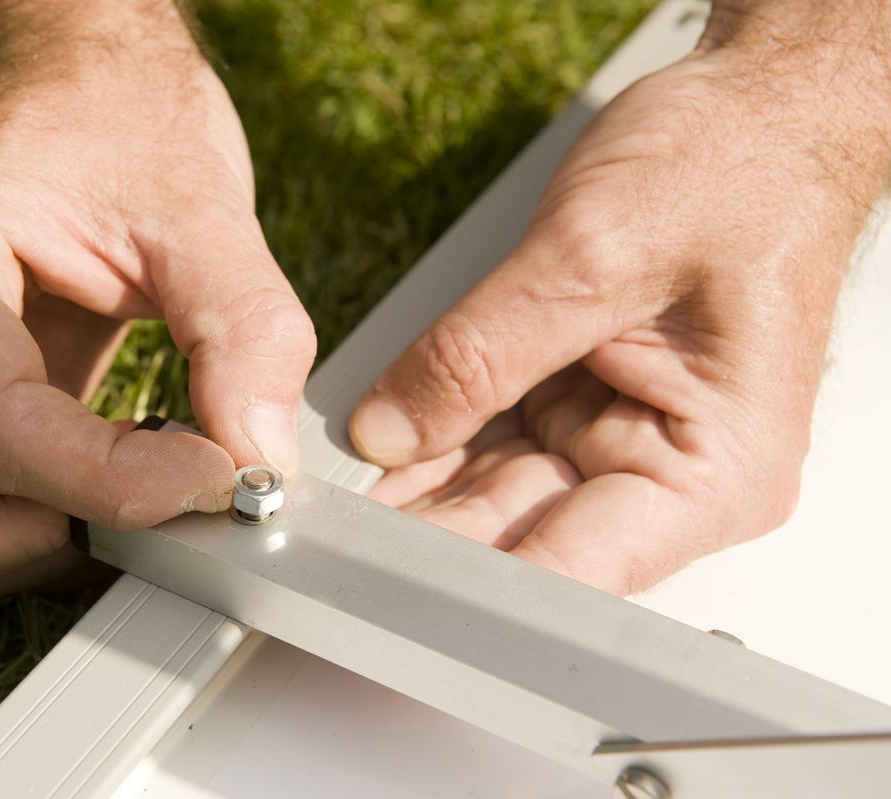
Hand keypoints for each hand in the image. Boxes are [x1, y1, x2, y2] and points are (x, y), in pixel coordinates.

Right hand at [0, 4, 314, 603]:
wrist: (78, 81)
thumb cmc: (119, 117)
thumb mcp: (201, 206)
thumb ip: (244, 333)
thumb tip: (257, 466)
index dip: (113, 490)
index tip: (218, 478)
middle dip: (28, 544)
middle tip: (146, 504)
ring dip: (31, 542)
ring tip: (142, 483)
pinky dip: (40, 521)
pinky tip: (124, 473)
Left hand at [349, 14, 890, 594]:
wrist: (756, 115)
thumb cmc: (736, 167)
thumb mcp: (593, 253)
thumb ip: (479, 353)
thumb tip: (392, 431)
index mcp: (716, 465)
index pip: (577, 569)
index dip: (474, 589)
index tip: (388, 584)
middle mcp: (673, 469)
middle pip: (530, 539)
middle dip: (430, 539)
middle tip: (336, 540)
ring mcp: (624, 439)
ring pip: (501, 493)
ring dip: (423, 495)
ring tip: (338, 504)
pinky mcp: (586, 404)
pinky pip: (496, 439)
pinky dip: (439, 442)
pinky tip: (379, 458)